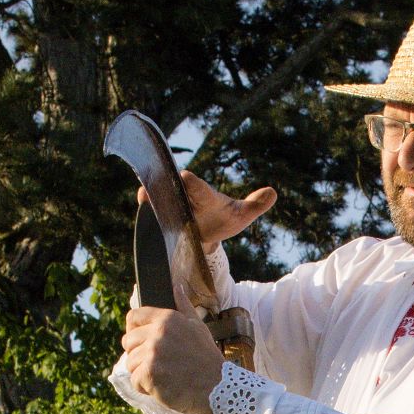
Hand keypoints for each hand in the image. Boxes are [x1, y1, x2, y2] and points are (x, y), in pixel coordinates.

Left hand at [122, 303, 223, 413]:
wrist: (217, 387)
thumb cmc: (207, 358)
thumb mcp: (198, 327)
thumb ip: (183, 306)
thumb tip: (176, 286)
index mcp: (167, 319)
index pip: (133, 317)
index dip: (133, 330)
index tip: (140, 341)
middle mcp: (158, 334)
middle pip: (128, 341)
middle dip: (139, 354)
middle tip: (158, 364)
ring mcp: (153, 354)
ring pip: (130, 363)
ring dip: (142, 372)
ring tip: (163, 376)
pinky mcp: (150, 374)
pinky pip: (134, 380)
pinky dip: (145, 387)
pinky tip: (162, 386)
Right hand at [139, 168, 276, 252]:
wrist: (205, 237)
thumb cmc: (223, 220)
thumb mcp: (240, 216)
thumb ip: (254, 205)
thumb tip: (273, 193)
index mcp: (204, 194)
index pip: (198, 186)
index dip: (192, 183)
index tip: (186, 176)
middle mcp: (185, 195)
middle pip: (173, 188)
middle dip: (167, 187)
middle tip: (158, 186)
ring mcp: (170, 206)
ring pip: (157, 199)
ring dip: (152, 200)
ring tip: (144, 197)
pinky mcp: (158, 217)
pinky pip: (148, 213)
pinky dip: (145, 212)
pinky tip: (140, 207)